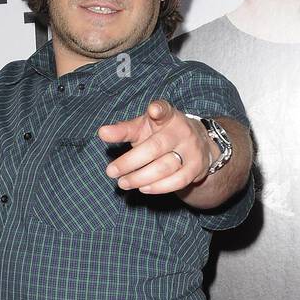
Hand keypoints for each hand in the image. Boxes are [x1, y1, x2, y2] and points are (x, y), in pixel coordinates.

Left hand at [98, 100, 212, 194]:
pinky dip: (159, 187)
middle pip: (155, 147)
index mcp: (168, 117)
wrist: (196, 147)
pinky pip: (178, 181)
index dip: (159, 110)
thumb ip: (123, 130)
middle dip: (131, 162)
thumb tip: (102, 132)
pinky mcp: (197, 167)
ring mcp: (191, 150)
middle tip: (111, 172)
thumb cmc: (161, 135)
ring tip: (123, 183)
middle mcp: (182, 131)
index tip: (153, 111)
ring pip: (166, 167)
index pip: (164, 110)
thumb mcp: (143, 128)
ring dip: (141, 178)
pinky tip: (143, 188)